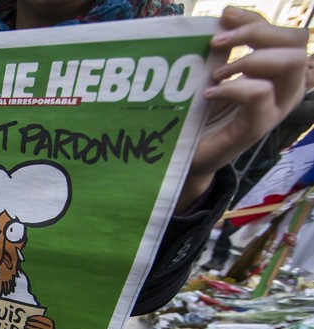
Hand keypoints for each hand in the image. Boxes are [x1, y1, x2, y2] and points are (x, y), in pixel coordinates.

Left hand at [178, 6, 307, 211]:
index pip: (284, 33)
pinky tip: (210, 93)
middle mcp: (284, 89)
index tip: (224, 15)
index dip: (256, 18)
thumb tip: (224, 16)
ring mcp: (274, 109)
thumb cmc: (202, 114)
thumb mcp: (215, 74)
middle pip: (296, 43)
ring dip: (251, 59)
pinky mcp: (257, 128)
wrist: (188, 157)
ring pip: (291, 64)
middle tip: (216, 42)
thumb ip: (224, 49)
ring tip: (216, 72)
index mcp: (277, 72)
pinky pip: (261, 95)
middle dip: (257, 32)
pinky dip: (234, 87)